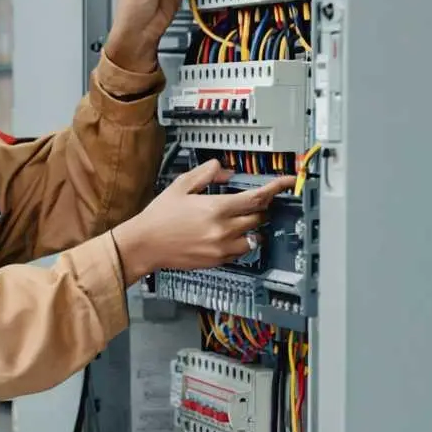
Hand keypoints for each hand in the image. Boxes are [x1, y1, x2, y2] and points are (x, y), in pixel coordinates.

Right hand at [112, 161, 296, 282]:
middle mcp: (223, 230)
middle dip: (259, 206)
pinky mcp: (217, 261)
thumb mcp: (180, 186)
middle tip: (251, 201)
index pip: (258, 197)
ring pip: (254, 236)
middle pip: (259, 216)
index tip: (287, 183)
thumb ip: (206, 174)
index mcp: (216, 208)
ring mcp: (222, 248)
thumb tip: (225, 170)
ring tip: (240, 220)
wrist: (144, 245)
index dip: (277, 187)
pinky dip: (241, 241)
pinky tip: (228, 234)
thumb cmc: (159, 217)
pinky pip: (241, 251)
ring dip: (252, 226)